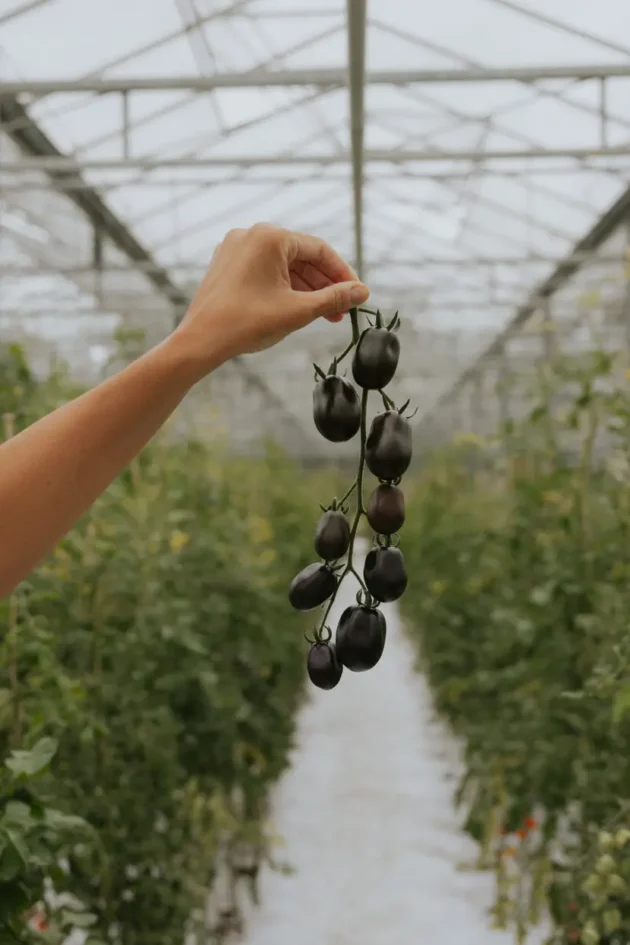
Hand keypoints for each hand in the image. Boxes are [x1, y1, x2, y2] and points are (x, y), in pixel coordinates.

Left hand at [175, 223, 369, 370]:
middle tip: (342, 311)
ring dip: (305, 289)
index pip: (319, 250)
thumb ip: (334, 298)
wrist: (201, 340)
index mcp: (270, 237)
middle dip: (324, 285)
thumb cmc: (247, 323)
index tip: (357, 295)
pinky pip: (264, 271)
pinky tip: (296, 308)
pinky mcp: (226, 264)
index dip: (342, 274)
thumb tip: (362, 292)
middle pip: (301, 257)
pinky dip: (283, 287)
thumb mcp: (299, 311)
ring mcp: (236, 249)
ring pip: (283, 266)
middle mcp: (251, 235)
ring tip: (323, 315)